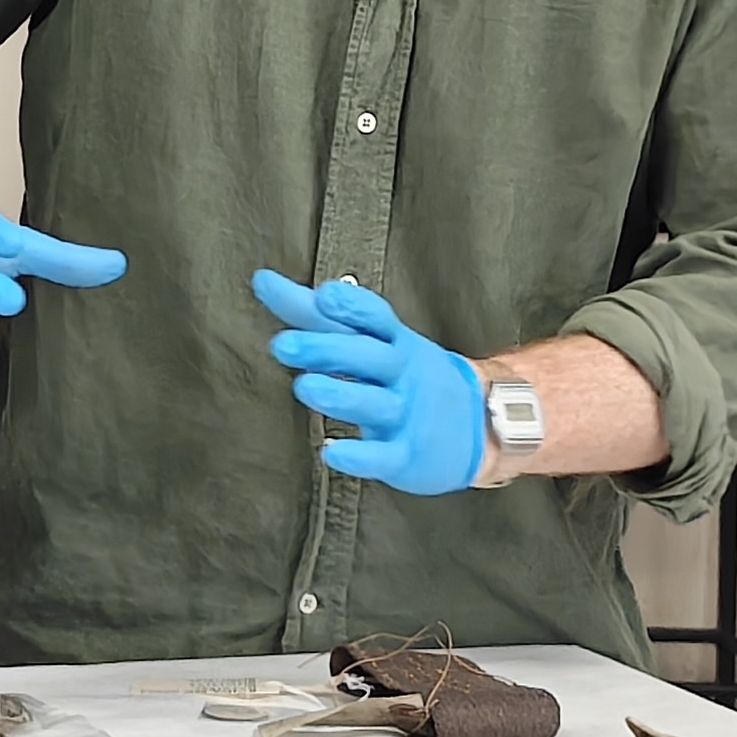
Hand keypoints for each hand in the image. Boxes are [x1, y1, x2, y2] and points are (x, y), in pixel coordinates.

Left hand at [253, 270, 486, 495]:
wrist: (475, 427)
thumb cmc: (401, 374)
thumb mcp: (366, 339)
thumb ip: (311, 313)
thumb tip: (261, 280)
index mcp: (393, 340)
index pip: (376, 317)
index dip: (353, 306)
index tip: (323, 295)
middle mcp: (402, 373)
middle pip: (369, 356)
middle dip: (327, 349)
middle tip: (282, 345)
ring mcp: (407, 413)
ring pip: (374, 404)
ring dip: (339, 396)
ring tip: (304, 387)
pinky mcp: (406, 455)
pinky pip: (383, 456)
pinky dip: (359, 456)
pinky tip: (331, 453)